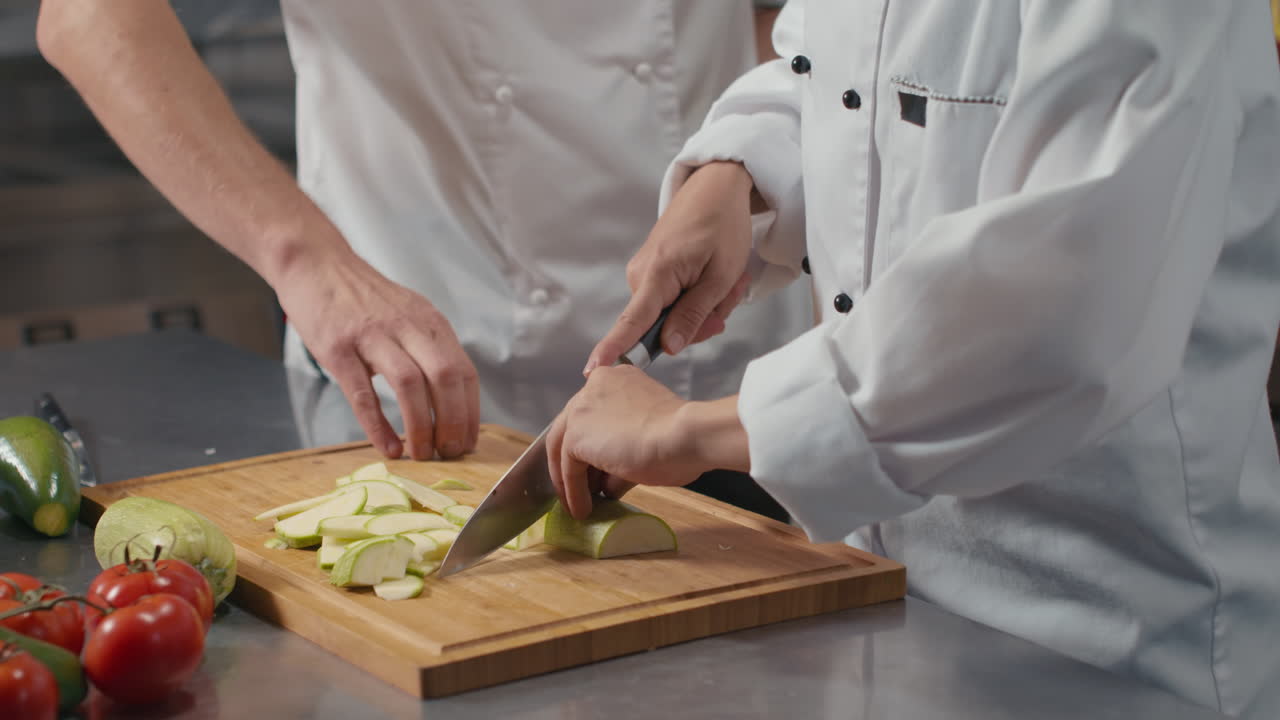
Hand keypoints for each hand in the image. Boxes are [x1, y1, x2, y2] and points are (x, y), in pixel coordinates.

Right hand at [275, 245, 479, 460]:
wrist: (316, 264)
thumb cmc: (363, 298)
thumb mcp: (408, 313)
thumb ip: (429, 347)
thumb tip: (451, 397)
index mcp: (429, 322)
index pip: (465, 372)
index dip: (470, 411)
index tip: (469, 441)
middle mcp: (407, 327)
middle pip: (445, 378)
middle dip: (453, 422)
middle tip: (450, 453)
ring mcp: (372, 336)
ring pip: (410, 385)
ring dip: (420, 427)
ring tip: (421, 454)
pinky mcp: (338, 348)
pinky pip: (362, 393)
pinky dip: (378, 426)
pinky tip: (388, 447)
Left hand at [546, 365, 710, 520]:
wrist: (686, 436)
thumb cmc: (682, 436)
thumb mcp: (648, 435)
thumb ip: (622, 451)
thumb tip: (606, 483)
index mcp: (614, 379)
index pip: (591, 414)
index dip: (590, 443)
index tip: (593, 467)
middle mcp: (593, 387)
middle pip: (570, 428)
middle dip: (574, 462)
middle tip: (581, 488)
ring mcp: (581, 409)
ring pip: (565, 449)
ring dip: (571, 481)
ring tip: (582, 504)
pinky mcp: (576, 436)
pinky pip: (569, 469)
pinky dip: (573, 491)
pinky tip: (583, 508)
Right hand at [584, 161, 756, 373]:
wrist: (714, 188)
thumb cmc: (723, 225)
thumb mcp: (720, 276)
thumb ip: (693, 314)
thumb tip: (668, 348)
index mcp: (658, 274)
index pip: (633, 321)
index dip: (615, 348)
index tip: (594, 370)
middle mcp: (641, 274)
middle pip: (663, 326)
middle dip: (701, 320)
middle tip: (731, 296)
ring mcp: (644, 272)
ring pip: (672, 315)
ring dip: (704, 306)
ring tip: (727, 280)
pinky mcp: (651, 271)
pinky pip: (672, 300)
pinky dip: (696, 295)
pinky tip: (714, 277)